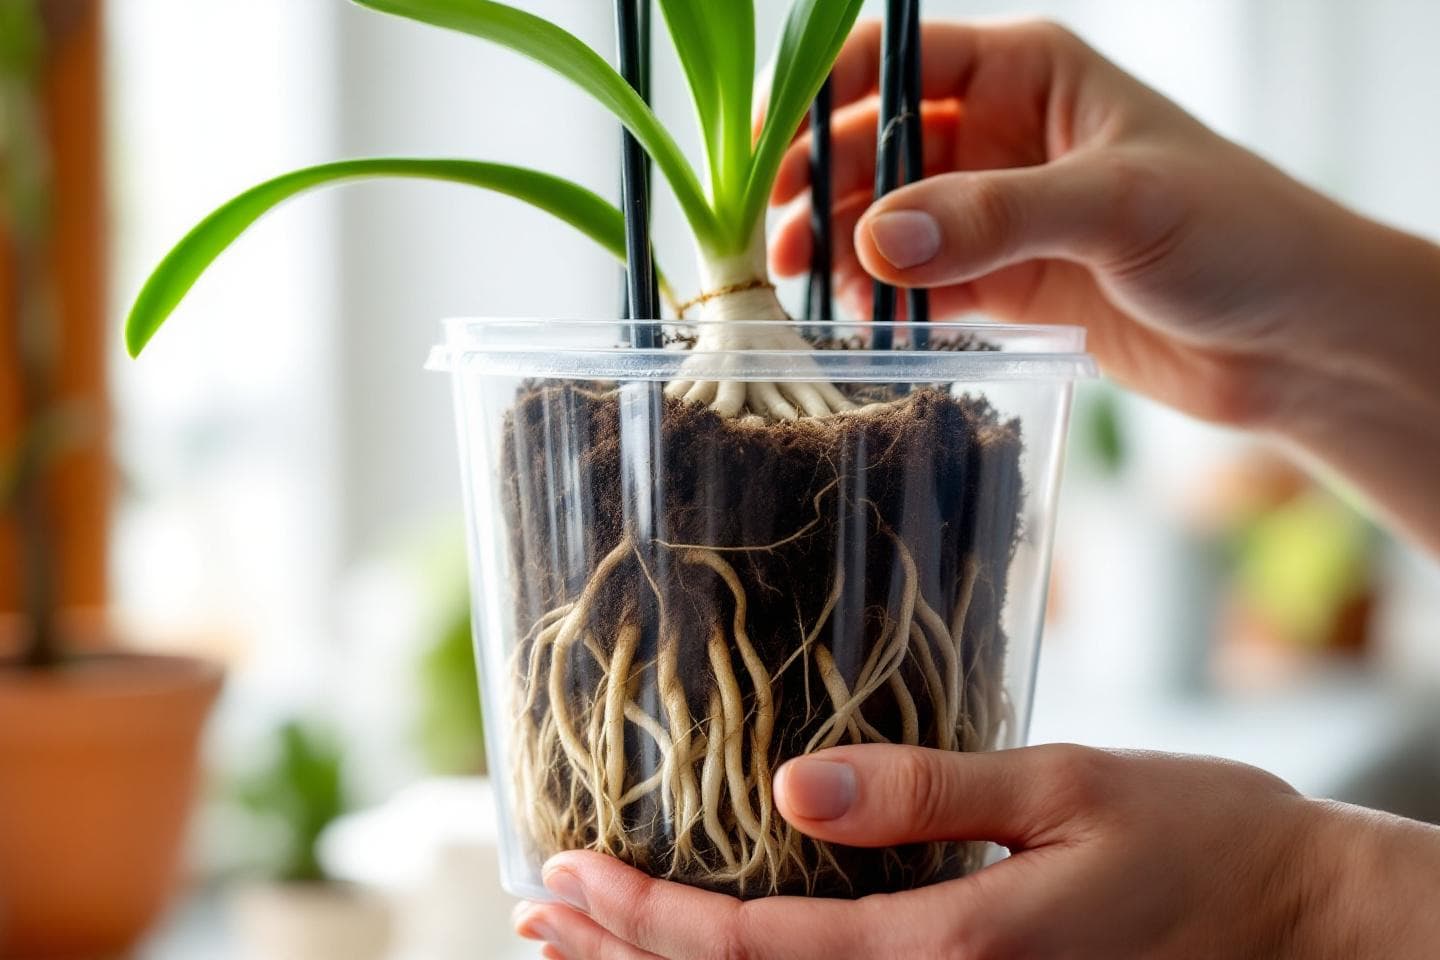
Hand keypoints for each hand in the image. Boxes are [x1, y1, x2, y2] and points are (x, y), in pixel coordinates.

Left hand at [513, 744, 1439, 958]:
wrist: (1295, 918)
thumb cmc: (1194, 833)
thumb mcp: (1066, 787)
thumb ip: (926, 792)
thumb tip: (788, 788)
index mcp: (951, 948)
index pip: (756, 951)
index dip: (649, 921)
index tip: (572, 873)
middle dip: (627, 958)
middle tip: (536, 911)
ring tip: (578, 941)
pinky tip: (711, 944)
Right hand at [768, 19, 1439, 553]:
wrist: (1296, 337)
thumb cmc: (1239, 233)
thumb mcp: (1117, 207)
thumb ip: (993, 218)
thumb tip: (875, 236)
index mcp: (1029, 72)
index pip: (897, 60)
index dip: (825, 96)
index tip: (769, 153)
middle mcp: (1003, 134)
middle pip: (878, 145)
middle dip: (826, 188)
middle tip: (785, 246)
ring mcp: (1000, 213)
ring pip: (891, 220)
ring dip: (849, 252)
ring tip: (820, 295)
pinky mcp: (1006, 282)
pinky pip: (922, 285)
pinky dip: (889, 304)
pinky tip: (867, 327)